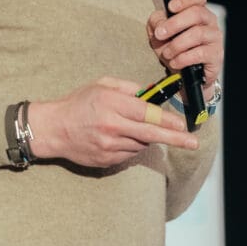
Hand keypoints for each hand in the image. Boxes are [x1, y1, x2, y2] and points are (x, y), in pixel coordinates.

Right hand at [26, 77, 196, 167]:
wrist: (53, 129)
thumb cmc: (79, 103)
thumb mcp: (103, 85)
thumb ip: (129, 88)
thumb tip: (152, 94)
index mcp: (112, 105)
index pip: (147, 113)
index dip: (168, 119)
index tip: (183, 124)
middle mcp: (112, 127)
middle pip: (151, 134)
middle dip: (176, 138)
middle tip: (193, 142)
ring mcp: (109, 146)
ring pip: (141, 144)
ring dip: (146, 137)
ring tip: (130, 127)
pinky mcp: (106, 160)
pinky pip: (129, 154)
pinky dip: (132, 145)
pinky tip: (119, 137)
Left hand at [147, 0, 223, 102]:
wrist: (183, 75)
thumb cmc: (174, 50)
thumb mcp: (159, 34)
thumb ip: (156, 23)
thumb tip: (160, 23)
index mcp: (197, 12)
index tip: (170, 7)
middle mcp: (209, 22)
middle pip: (197, 13)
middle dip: (174, 24)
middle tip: (160, 34)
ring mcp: (214, 38)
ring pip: (197, 33)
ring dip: (177, 44)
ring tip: (167, 53)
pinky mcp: (216, 55)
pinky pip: (200, 53)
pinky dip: (183, 58)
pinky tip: (175, 61)